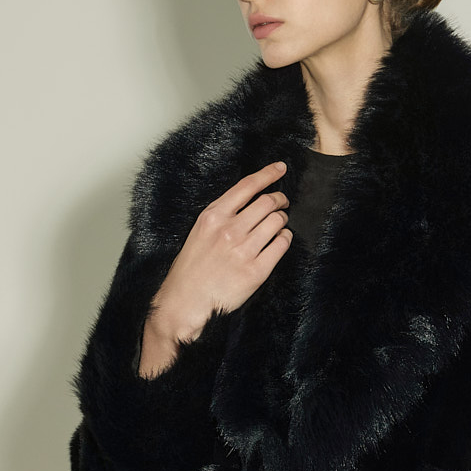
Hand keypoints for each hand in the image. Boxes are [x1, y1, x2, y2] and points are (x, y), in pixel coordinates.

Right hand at [138, 161, 291, 376]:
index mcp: (213, 216)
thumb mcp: (200, 232)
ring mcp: (244, 251)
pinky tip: (280, 240)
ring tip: (278, 225)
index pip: (247, 186)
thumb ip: (222, 215)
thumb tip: (250, 202)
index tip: (280, 168)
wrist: (186, 302)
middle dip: (279, 200)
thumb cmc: (191, 269)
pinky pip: (282, 245)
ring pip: (277, 222)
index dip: (268, 174)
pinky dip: (285, 239)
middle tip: (282, 203)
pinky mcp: (257, 271)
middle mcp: (230, 230)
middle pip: (267, 203)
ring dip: (282, 220)